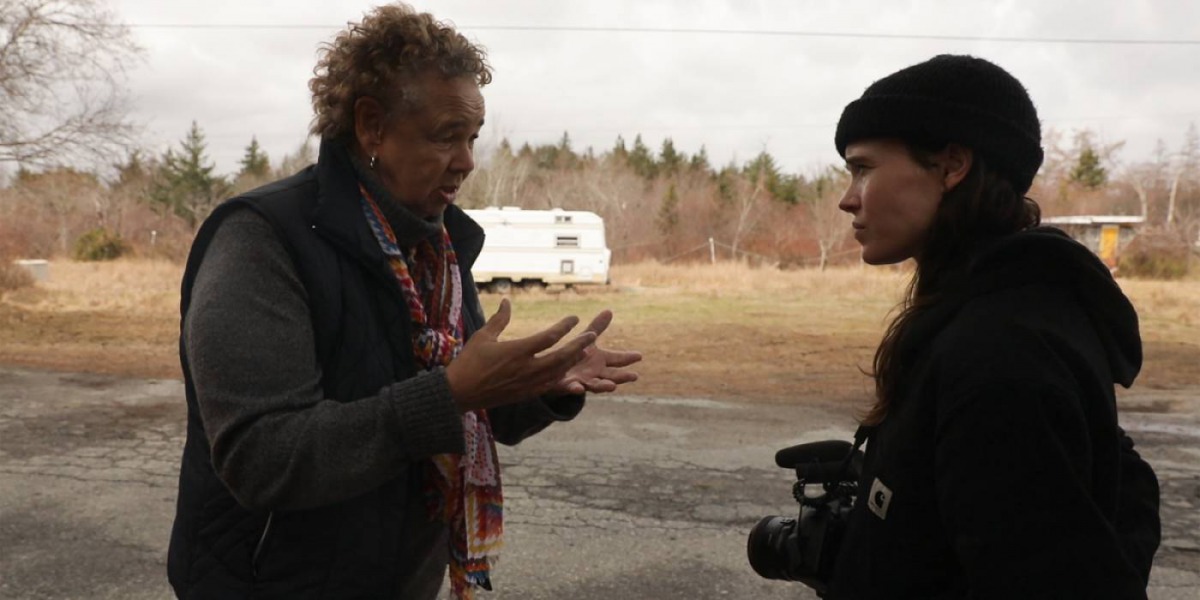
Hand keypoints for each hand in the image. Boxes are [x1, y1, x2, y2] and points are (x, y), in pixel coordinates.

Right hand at [445, 299, 595, 412]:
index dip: (564, 327)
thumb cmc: (469, 361)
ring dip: (573, 361)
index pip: (548, 338)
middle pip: (561, 357)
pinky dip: (561, 376)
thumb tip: (507, 300)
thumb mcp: (483, 337)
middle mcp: (526, 369)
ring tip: (584, 351)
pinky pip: (549, 385)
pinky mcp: (525, 395)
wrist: (459, 393)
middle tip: (592, 335)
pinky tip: (567, 370)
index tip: (575, 318)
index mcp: (517, 351)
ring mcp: (527, 384)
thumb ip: (500, 319)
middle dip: (578, 345)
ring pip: (558, 372)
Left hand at [550, 310, 641, 395]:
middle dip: (622, 377)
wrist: (556, 372)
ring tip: (613, 387)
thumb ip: (597, 328)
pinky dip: (576, 389)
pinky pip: (572, 389)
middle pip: (611, 375)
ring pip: (595, 385)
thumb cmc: (575, 356)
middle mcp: (595, 373)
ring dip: (604, 386)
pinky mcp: (567, 386)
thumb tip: (609, 310)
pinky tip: (579, 389)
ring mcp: (583, 381)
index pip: (617, 359)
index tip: (640, 355)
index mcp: (601, 361)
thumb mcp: (586, 340)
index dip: (628, 358)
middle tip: (634, 376)